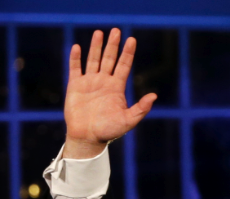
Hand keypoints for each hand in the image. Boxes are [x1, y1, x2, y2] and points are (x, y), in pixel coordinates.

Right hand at [64, 29, 156, 157]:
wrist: (88, 138)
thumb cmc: (109, 131)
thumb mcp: (128, 120)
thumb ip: (141, 108)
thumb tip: (154, 96)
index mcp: (116, 88)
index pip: (123, 66)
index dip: (127, 53)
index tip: (132, 40)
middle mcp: (104, 82)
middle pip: (109, 59)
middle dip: (113, 45)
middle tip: (117, 31)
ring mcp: (89, 82)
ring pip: (93, 59)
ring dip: (96, 46)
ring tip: (99, 33)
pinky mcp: (75, 86)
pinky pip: (75, 68)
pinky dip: (76, 58)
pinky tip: (78, 47)